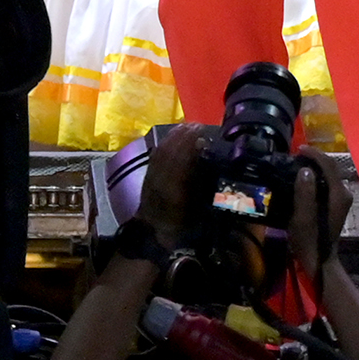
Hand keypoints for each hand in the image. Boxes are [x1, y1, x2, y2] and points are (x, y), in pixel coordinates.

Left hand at [133, 126, 202, 246]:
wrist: (154, 234)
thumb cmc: (180, 225)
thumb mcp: (196, 209)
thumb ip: (202, 185)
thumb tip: (210, 163)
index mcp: (175, 187)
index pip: (183, 157)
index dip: (192, 143)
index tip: (204, 131)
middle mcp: (162, 178)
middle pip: (172, 149)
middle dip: (184, 135)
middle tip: (199, 125)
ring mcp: (153, 175)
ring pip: (163, 149)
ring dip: (175, 136)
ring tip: (188, 126)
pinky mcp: (148, 175)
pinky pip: (156, 153)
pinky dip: (165, 142)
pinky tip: (173, 137)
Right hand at [287, 153, 352, 282]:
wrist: (318, 262)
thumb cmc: (309, 241)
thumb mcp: (303, 218)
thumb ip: (305, 193)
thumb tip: (304, 171)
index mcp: (338, 194)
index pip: (329, 165)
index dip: (315, 154)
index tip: (299, 149)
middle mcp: (344, 194)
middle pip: (331, 168)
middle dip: (315, 159)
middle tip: (296, 156)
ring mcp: (341, 199)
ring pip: (329, 175)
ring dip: (315, 167)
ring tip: (297, 164)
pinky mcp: (335, 204)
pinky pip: (327, 183)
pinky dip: (317, 177)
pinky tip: (304, 179)